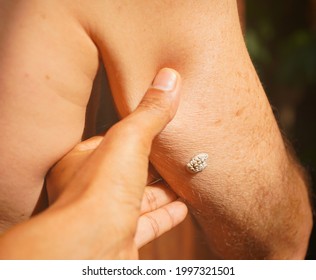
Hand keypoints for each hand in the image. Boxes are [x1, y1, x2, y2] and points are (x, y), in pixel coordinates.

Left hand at [44, 68, 186, 257]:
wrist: (90, 251)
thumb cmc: (98, 193)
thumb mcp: (128, 140)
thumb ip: (150, 113)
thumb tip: (170, 78)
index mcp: (81, 164)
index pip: (111, 142)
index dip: (135, 134)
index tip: (155, 127)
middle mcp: (91, 192)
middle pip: (129, 172)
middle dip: (154, 164)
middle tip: (177, 153)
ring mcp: (108, 217)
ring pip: (140, 199)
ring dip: (163, 190)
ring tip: (185, 177)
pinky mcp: (124, 239)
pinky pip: (149, 224)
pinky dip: (167, 215)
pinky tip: (183, 207)